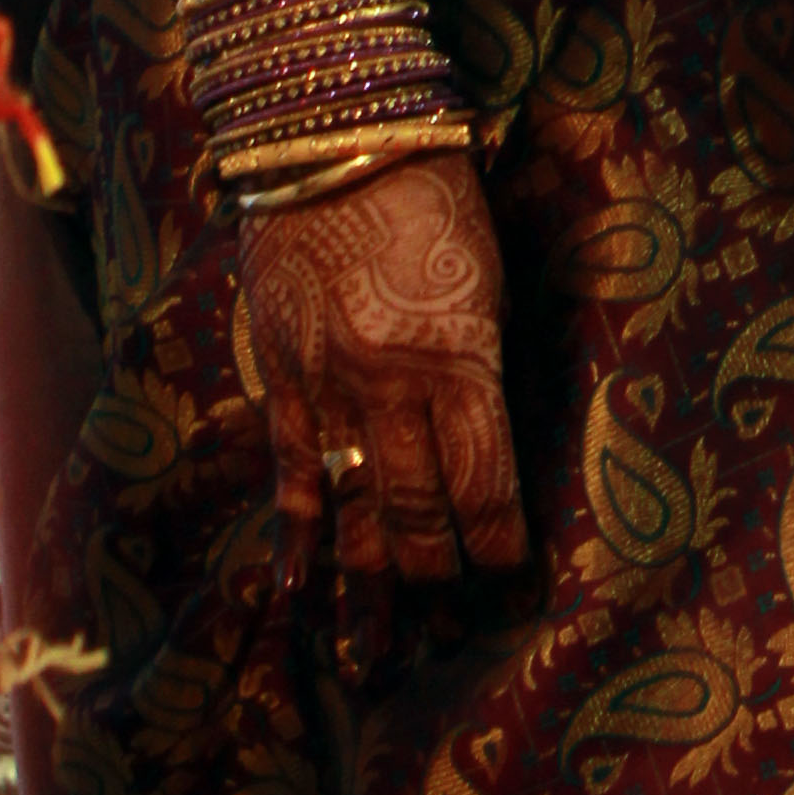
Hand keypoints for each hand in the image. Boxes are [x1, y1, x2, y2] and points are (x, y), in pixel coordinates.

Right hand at [243, 155, 525, 590]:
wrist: (332, 134)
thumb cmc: (435, 192)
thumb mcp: (487, 274)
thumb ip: (481, 361)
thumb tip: (485, 438)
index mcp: (460, 356)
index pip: (484, 485)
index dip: (498, 546)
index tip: (512, 584)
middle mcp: (392, 385)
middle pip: (419, 513)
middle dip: (438, 579)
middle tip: (451, 632)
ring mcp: (328, 388)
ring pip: (353, 512)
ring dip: (365, 589)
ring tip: (370, 660)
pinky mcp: (281, 378)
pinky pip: (290, 475)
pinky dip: (294, 539)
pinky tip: (297, 592)